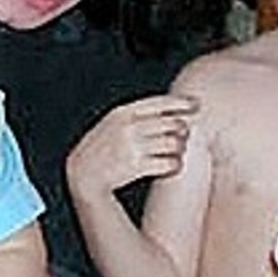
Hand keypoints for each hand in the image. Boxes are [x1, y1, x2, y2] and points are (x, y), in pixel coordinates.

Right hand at [67, 94, 198, 198]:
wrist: (83, 174)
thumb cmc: (100, 148)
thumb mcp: (112, 123)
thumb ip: (137, 115)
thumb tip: (171, 111)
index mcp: (122, 113)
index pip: (159, 102)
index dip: (181, 102)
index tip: (195, 105)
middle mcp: (129, 127)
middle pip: (171, 123)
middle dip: (182, 129)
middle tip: (182, 134)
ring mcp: (132, 146)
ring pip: (174, 143)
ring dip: (179, 148)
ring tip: (174, 152)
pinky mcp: (137, 166)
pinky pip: (169, 163)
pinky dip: (175, 165)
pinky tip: (171, 166)